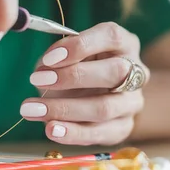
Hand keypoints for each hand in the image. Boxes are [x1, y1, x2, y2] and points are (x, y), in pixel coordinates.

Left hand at [21, 22, 148, 145]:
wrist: (99, 94)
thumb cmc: (80, 66)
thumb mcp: (69, 53)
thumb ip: (58, 57)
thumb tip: (44, 70)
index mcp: (124, 43)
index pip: (111, 36)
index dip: (80, 46)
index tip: (49, 58)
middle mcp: (136, 71)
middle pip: (114, 72)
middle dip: (72, 77)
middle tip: (37, 80)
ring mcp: (133, 101)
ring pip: (105, 107)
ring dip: (65, 109)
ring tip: (33, 110)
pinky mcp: (125, 126)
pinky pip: (101, 133)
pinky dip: (73, 133)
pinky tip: (51, 130)